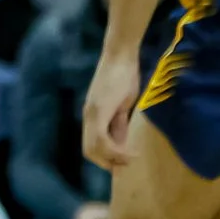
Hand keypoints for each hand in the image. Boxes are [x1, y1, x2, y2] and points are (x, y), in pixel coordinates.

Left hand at [82, 55, 142, 171]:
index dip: (105, 159)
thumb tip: (121, 142)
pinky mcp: (99, 109)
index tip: (122, 162)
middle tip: (126, 164)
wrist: (121, 55)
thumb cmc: (124, 75)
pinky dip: (116, 149)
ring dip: (114, 158)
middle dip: (108, 163)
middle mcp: (88, 116)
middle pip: (89, 152)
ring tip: (131, 158)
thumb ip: (119, 123)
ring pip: (94, 148)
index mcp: (92, 116)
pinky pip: (102, 138)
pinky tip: (130, 150)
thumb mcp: (122, 105)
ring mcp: (92, 113)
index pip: (91, 146)